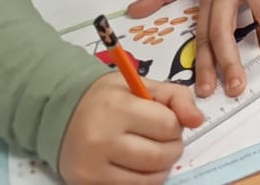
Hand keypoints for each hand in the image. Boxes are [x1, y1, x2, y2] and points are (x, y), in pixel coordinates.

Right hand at [58, 71, 202, 184]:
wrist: (61, 115)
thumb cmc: (107, 98)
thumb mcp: (140, 85)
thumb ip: (175, 96)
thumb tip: (198, 120)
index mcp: (117, 107)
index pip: (168, 126)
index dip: (176, 124)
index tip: (168, 121)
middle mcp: (103, 139)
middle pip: (160, 156)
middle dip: (173, 148)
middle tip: (167, 140)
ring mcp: (94, 167)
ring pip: (148, 180)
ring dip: (161, 168)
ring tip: (154, 153)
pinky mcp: (88, 184)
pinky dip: (143, 181)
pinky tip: (139, 167)